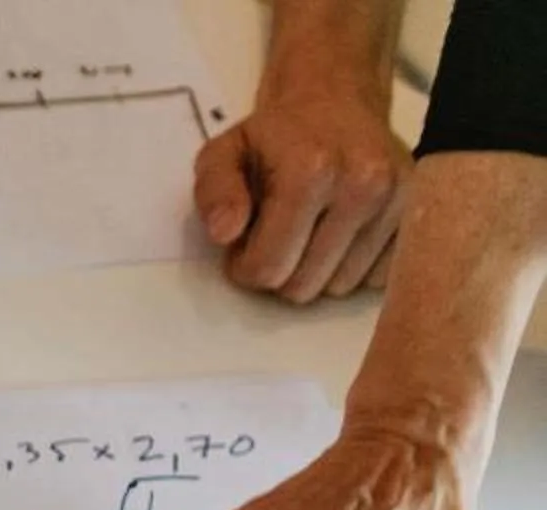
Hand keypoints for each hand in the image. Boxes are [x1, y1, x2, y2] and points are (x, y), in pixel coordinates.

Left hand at [195, 89, 410, 303]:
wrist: (336, 101)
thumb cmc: (274, 137)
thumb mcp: (223, 154)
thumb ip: (214, 192)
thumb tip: (224, 232)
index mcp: (311, 171)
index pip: (267, 269)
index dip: (245, 266)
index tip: (245, 242)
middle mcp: (363, 184)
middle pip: (303, 285)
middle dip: (279, 270)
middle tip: (276, 235)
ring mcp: (398, 198)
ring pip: (339, 287)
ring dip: (316, 270)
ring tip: (309, 229)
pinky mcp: (416, 211)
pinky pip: (376, 278)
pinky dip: (352, 266)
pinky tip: (341, 233)